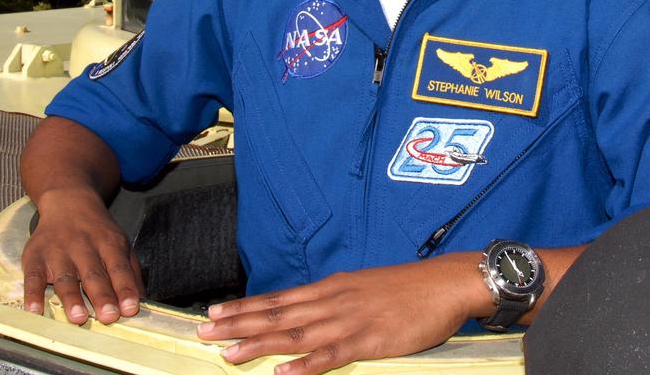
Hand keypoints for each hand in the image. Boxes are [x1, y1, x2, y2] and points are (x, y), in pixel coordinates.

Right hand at [20, 189, 143, 324]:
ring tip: (78, 317)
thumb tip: (141, 302)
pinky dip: (32, 293)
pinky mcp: (35, 256)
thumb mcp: (120, 244)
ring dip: (72, 298)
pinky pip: (33, 276)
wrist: (68, 202)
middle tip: (109, 317)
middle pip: (94, 274)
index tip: (130, 309)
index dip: (125, 289)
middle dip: (102, 296)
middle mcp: (84, 247)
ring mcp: (58, 251)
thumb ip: (131, 272)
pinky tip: (33, 309)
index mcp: (109, 244)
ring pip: (66, 277)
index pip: (119, 268)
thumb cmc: (98, 231)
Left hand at [196, 254, 488, 374]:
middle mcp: (333, 301)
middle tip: (204, 331)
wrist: (445, 283)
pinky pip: (332, 356)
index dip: (246, 307)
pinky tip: (282, 372)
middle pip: (278, 315)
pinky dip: (305, 365)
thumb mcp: (364, 288)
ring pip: (296, 335)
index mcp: (332, 288)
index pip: (280, 299)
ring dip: (260, 344)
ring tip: (229, 353)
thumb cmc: (408, 289)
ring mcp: (350, 321)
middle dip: (240, 324)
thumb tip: (310, 312)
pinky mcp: (370, 340)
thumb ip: (336, 301)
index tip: (216, 312)